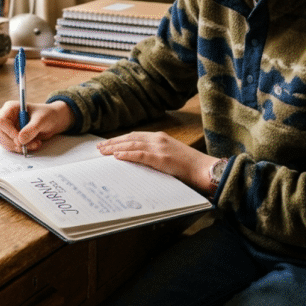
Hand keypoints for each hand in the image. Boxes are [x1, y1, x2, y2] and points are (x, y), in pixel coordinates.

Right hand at [0, 100, 74, 153]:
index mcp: (10, 108)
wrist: (51, 121)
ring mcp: (7, 129)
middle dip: (13, 143)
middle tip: (26, 146)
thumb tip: (20, 140)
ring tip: (35, 144)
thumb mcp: (41, 120)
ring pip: (4, 142)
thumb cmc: (46, 115)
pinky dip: (22, 149)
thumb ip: (31, 128)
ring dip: (19, 147)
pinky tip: (33, 144)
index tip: (20, 140)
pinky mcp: (11, 138)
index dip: (9, 133)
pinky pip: (11, 147)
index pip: (1, 122)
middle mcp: (5, 118)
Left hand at [97, 130, 218, 194]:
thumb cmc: (190, 166)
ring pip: (132, 145)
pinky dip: (127, 154)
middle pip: (130, 138)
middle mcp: (158, 139)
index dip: (120, 139)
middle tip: (99, 148)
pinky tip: (117, 156)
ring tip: (103, 152)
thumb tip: (139, 161)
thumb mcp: (170, 156)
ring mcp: (160, 147)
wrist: (206, 169)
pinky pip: (140, 154)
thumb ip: (156, 155)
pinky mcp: (162, 158)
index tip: (108, 143)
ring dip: (115, 148)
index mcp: (160, 137)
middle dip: (113, 142)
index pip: (135, 136)